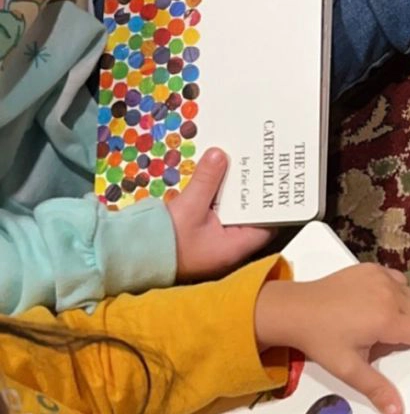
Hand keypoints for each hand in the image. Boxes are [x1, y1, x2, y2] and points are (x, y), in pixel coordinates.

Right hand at [168, 148, 273, 280]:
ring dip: (232, 194)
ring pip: (231, 215)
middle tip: (257, 167)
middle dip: (251, 193)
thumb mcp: (189, 207)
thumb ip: (206, 180)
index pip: (267, 226)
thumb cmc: (164, 241)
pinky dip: (216, 200)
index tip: (273, 181)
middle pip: (249, 217)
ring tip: (239, 166)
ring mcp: (213, 245)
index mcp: (234, 247)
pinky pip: (215, 216)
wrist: (132, 257)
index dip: (273, 204)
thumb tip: (220, 155)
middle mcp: (228, 249)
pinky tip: (215, 179)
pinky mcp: (200, 239)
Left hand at [254, 264, 409, 413]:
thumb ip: (376, 389)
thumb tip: (398, 413)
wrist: (296, 309)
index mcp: (388, 320)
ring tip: (396, 324)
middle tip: (409, 342)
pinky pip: (399, 279)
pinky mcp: (371, 268)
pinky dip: (400, 291)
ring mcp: (381, 278)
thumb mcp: (348, 368)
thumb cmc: (322, 340)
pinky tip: (384, 303)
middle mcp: (390, 295)